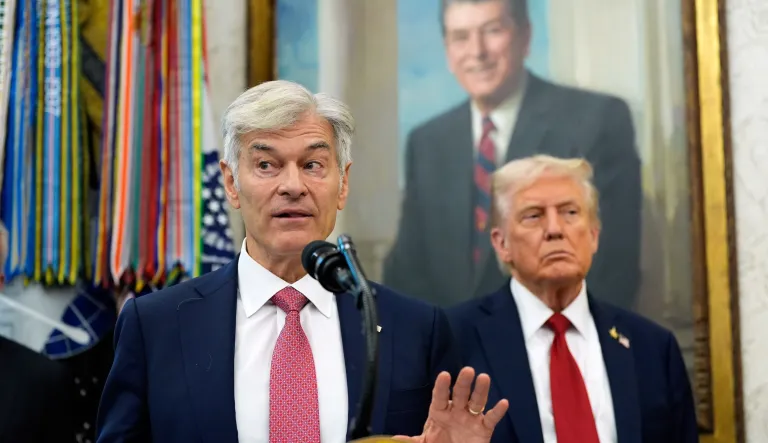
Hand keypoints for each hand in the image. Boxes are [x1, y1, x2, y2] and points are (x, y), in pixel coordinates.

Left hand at [392, 366, 508, 442]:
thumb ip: (412, 441)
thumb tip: (395, 439)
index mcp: (439, 412)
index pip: (440, 397)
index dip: (442, 387)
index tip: (444, 375)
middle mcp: (456, 411)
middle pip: (460, 395)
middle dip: (463, 383)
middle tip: (468, 370)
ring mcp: (470, 418)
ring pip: (477, 402)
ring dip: (481, 391)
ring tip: (484, 378)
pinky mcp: (484, 428)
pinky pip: (492, 419)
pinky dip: (498, 411)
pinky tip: (503, 402)